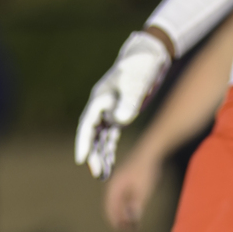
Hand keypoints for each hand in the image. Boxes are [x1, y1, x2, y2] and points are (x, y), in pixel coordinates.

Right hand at [75, 30, 171, 178]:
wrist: (151, 56)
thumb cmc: (141, 67)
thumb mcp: (136, 84)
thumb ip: (128, 102)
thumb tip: (118, 121)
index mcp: (101, 98)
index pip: (88, 124)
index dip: (84, 142)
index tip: (81, 159)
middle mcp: (102, 106)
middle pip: (92, 134)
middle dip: (93, 154)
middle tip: (96, 173)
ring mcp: (109, 111)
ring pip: (101, 138)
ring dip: (101, 155)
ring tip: (102, 175)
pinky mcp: (120, 114)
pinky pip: (111, 136)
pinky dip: (109, 150)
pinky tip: (109, 164)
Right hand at [105, 147, 163, 231]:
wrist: (150, 150)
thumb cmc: (146, 170)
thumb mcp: (143, 190)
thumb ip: (136, 205)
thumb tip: (131, 220)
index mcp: (114, 188)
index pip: (109, 210)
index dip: (116, 223)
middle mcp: (113, 185)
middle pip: (112, 208)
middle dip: (120, 220)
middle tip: (131, 231)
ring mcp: (118, 182)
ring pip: (118, 203)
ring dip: (124, 214)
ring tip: (135, 223)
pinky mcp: (125, 180)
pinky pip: (123, 197)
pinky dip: (127, 205)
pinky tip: (136, 210)